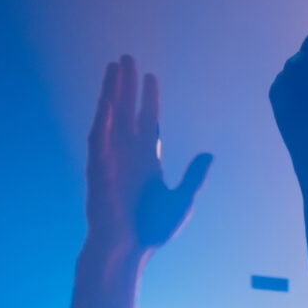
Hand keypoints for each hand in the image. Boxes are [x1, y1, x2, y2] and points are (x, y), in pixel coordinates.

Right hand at [86, 56, 211, 257]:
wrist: (129, 249)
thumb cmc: (152, 230)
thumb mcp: (182, 201)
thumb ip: (194, 176)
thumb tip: (209, 154)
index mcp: (147, 161)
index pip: (149, 122)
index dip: (150, 99)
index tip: (151, 78)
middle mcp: (128, 154)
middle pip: (128, 110)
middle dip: (127, 85)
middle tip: (128, 58)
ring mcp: (111, 158)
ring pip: (111, 117)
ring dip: (112, 91)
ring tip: (114, 67)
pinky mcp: (98, 168)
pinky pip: (99, 139)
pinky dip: (102, 120)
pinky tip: (107, 101)